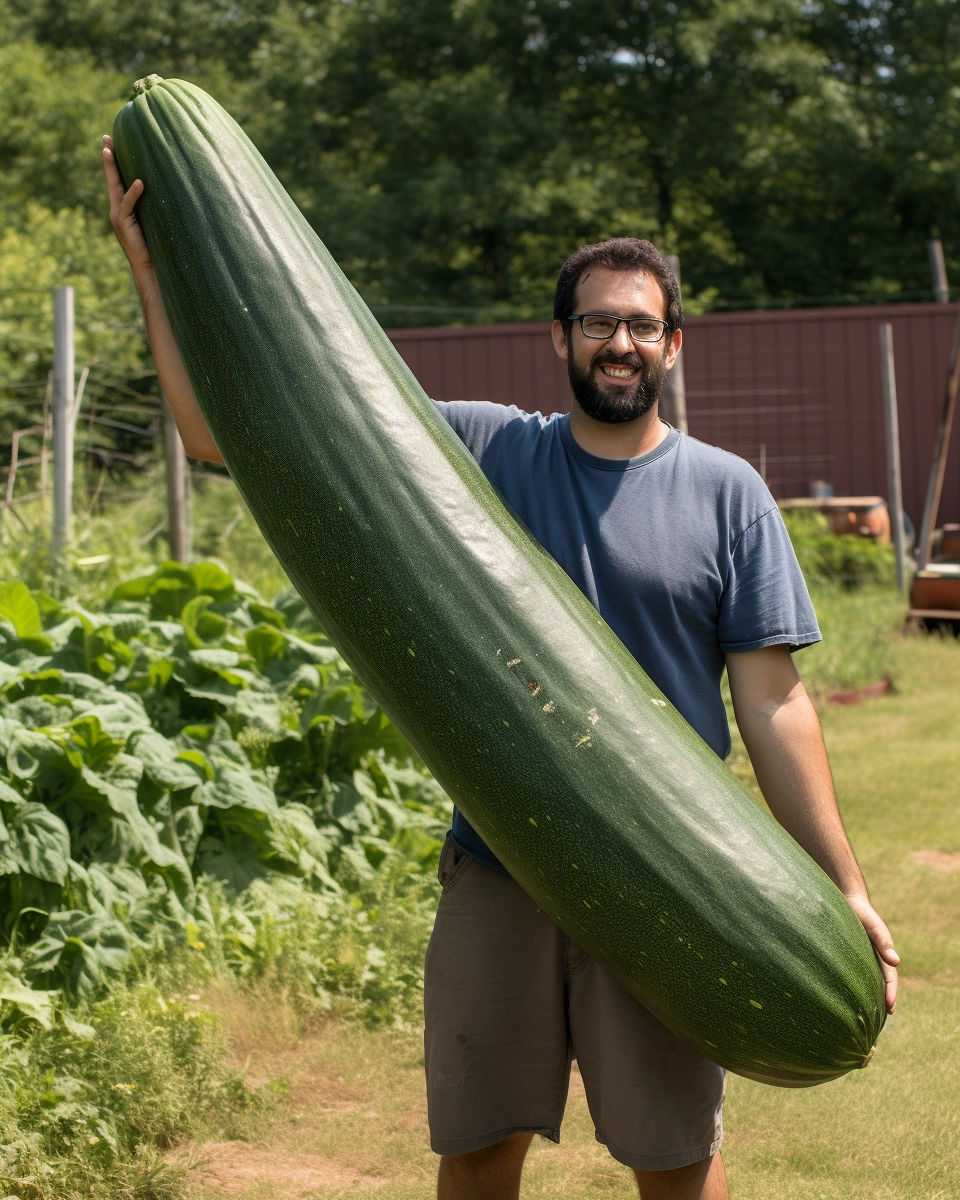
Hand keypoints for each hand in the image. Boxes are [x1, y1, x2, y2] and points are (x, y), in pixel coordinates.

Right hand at [102, 134, 152, 274]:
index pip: (117, 180)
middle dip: (108, 158)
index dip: (114, 162)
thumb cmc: (155, 244)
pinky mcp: (123, 223)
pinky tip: (139, 182)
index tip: (110, 143)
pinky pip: (128, 205)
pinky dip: (133, 193)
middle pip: (111, 178)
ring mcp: (118, 215)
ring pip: (114, 187)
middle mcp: (117, 209)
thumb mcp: (153, 221)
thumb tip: (168, 191)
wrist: (149, 266)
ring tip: (111, 151)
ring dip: (112, 169)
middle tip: (106, 138)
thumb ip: (153, 207)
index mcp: (123, 207)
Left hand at [845, 892, 898, 1014]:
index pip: (889, 978)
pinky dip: (854, 984)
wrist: (847, 899)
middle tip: (881, 1019)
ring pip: (867, 980)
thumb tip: (896, 963)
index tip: (890, 1008)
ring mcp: (861, 957)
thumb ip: (883, 941)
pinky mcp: (848, 955)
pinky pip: (852, 973)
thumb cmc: (861, 912)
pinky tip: (844, 993)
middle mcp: (873, 958)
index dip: (891, 993)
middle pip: (880, 983)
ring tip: (864, 1012)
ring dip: (868, 995)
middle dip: (882, 1000)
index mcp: (882, 954)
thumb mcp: (872, 926)